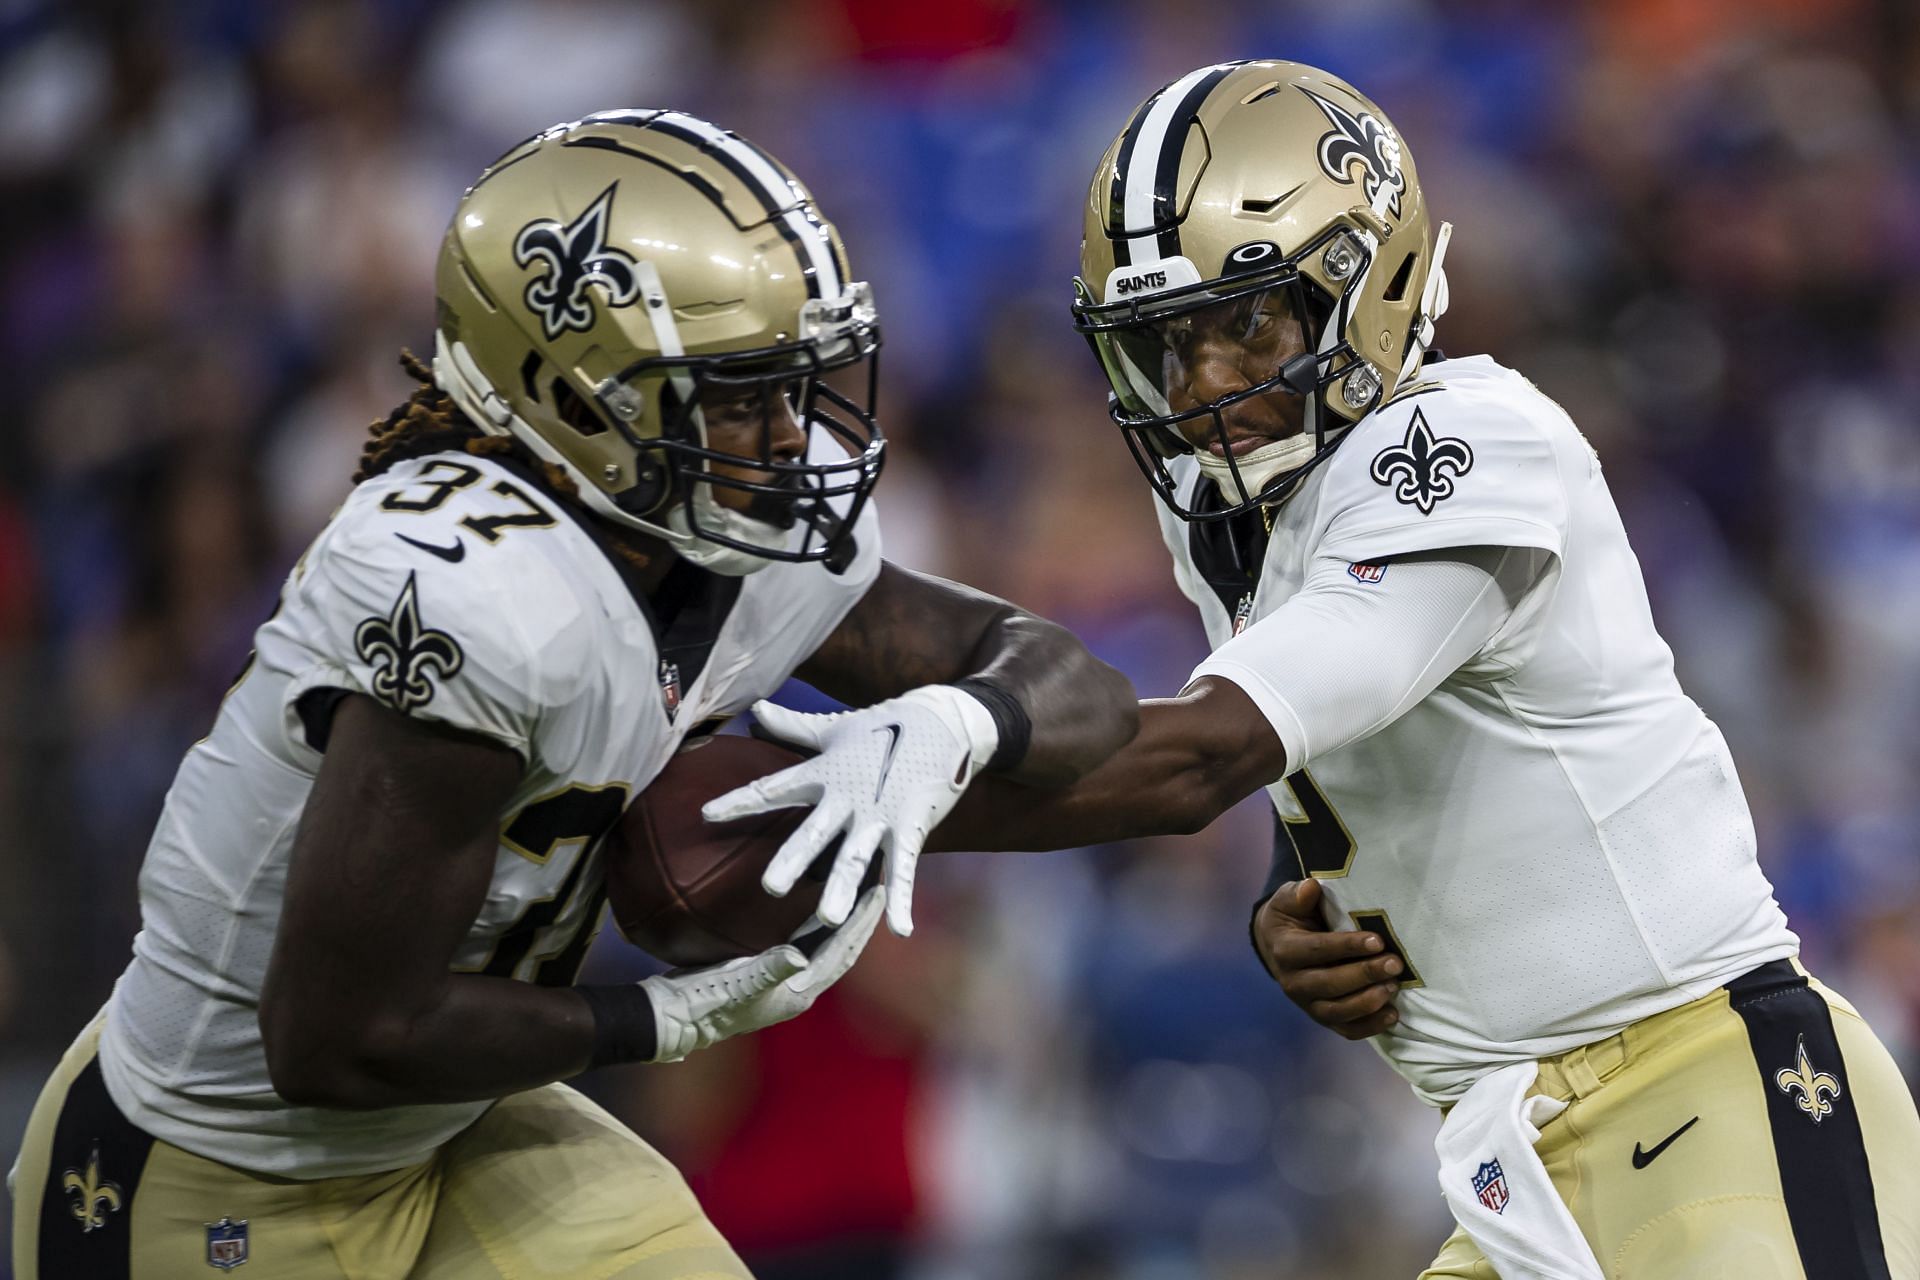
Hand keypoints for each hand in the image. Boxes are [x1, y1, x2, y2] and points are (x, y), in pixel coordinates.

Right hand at [641, 886, 884, 1061]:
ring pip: (826, 945)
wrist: (673, 1016)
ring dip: (842, 921)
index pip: (841, 952)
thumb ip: (770, 969)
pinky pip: (804, 943)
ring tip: (857, 891)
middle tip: (878, 884)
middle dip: (860, 919)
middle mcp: (799, 988)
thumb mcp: (738, 985)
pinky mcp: (767, 972)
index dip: (861, 923)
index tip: (878, 893)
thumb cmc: (705, 1003)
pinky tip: (819, 907)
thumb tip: (801, 956)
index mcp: (799, 993)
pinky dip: (818, 925)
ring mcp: (783, 981)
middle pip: (841, 948)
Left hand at [702, 687, 998, 936]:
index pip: (774, 788)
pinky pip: (905, 867)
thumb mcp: (834, 728)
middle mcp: (848, 796)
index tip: (706, 816)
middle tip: (771, 888)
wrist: (944, 720)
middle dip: (794, 859)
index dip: (739, 801)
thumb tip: (755, 710)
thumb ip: (793, 728)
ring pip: (858, 855)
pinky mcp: (911, 824)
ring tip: (828, 920)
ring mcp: (880, 813)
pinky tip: (900, 930)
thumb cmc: (884, 726)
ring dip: (844, 888)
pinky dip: (903, 898)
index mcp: (824, 774)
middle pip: (815, 832)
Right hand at [1253, 879, 1402, 1040]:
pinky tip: (1392, 1015)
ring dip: (1368, 1002)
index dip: (1347, 947)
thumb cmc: (1292, 917)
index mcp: (1286, 951)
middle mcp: (1293, 983)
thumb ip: (1298, 894)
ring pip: (1338, 1012)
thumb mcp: (1288, 900)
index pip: (1317, 951)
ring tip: (1394, 986)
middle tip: (1395, 964)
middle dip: (1364, 975)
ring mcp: (1308, 1004)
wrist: (1277, 945)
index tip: (1377, 941)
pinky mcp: (1323, 1017)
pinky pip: (1346, 1030)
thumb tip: (1311, 887)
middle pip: (1330, 984)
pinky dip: (1370, 1027)